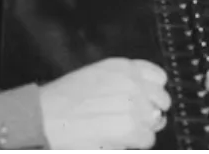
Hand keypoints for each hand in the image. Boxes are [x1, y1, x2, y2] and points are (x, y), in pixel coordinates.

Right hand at [40, 58, 169, 148]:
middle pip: (163, 101)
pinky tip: (115, 138)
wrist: (45, 117)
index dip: (153, 91)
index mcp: (121, 66)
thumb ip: (122, 81)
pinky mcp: (132, 128)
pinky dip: (134, 143)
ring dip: (142, 128)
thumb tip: (148, 99)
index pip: (159, 77)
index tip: (145, 99)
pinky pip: (148, 139)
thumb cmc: (63, 99)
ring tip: (118, 129)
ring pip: (156, 122)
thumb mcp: (94, 76)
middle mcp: (132, 82)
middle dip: (151, 112)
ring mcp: (134, 105)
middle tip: (130, 119)